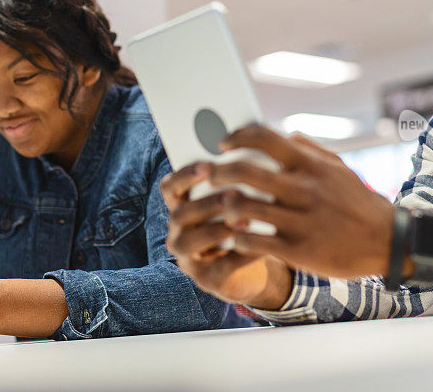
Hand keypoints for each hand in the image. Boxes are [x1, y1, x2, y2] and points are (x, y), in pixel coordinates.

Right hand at [162, 164, 292, 309]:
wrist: (258, 264)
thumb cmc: (248, 223)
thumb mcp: (242, 201)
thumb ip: (239, 181)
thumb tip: (254, 152)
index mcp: (184, 206)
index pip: (170, 187)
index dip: (184, 175)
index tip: (207, 165)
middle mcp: (179, 231)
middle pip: (179, 214)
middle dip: (206, 203)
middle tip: (233, 195)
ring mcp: (190, 258)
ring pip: (188, 242)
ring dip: (216, 229)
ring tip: (245, 220)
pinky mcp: (207, 280)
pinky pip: (220, 268)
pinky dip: (241, 255)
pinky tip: (262, 245)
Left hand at [203, 125, 396, 279]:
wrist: (389, 242)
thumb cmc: (358, 203)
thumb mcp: (339, 169)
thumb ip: (311, 150)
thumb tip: (286, 136)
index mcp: (310, 165)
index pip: (265, 138)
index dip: (237, 137)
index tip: (222, 145)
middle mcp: (304, 189)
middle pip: (245, 171)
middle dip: (219, 173)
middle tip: (211, 178)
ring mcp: (300, 220)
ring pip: (243, 207)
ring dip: (224, 207)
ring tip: (221, 211)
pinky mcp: (299, 250)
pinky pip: (253, 241)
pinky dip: (237, 238)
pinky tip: (236, 238)